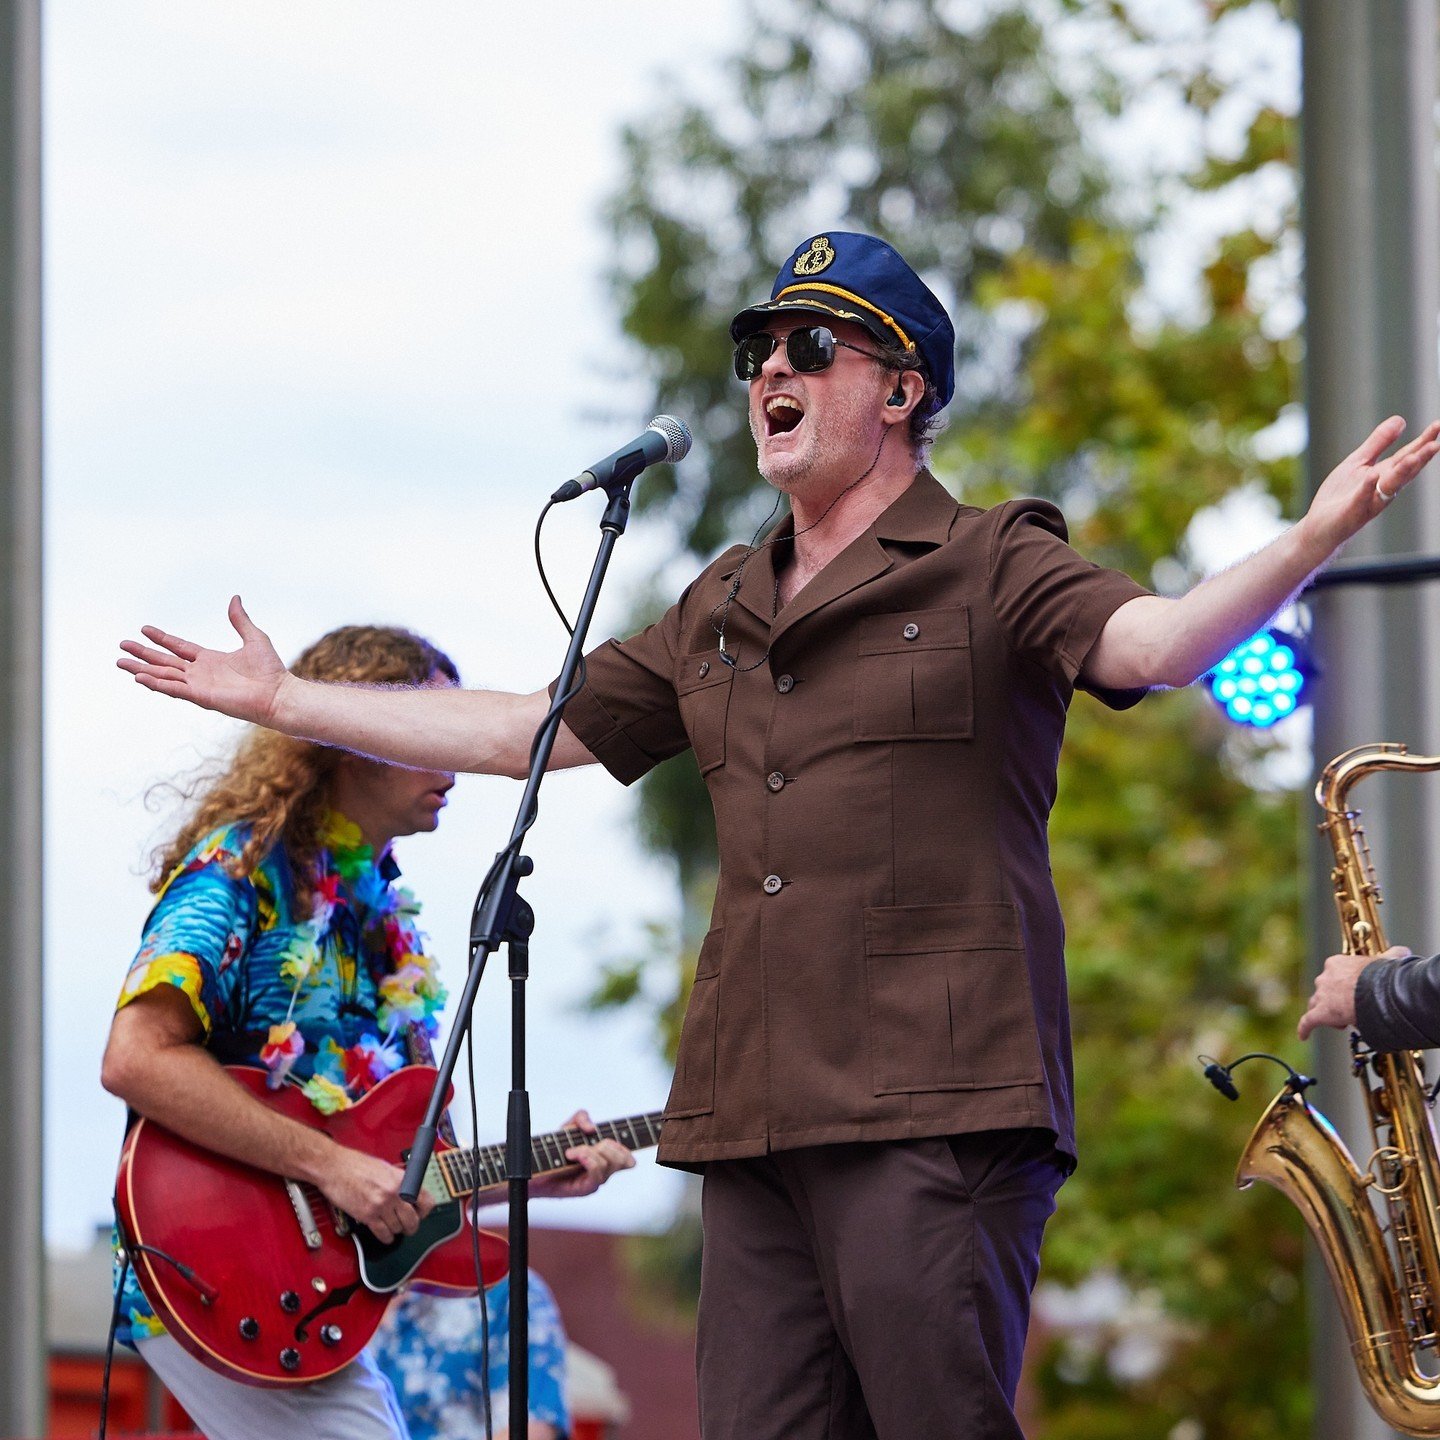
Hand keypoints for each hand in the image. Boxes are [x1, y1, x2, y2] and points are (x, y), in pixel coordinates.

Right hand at [117, 596, 291, 725]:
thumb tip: (235, 598)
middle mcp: (201, 673)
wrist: (278, 694)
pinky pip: (174, 689)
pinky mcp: (201, 697)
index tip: (144, 629)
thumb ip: (240, 620)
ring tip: (120, 663)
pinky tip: (139, 677)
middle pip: (165, 661)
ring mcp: (199, 686)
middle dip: (143, 654)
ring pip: (163, 676)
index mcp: (210, 660)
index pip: (179, 647)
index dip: (162, 639)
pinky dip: (156, 684)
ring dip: (141, 669)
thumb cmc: (270, 670)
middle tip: (122, 645)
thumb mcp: (254, 638)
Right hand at [316, 1144, 435, 1245]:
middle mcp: (394, 1193)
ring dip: (395, 1230)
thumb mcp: (386, 1168)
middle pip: (412, 1220)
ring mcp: (381, 1205)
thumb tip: (409, 1193)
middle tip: (407, 1227)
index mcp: (401, 1179)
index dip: (424, 1211)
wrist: (334, 1167)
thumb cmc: (356, 1164)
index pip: (426, 1201)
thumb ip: (399, 1181)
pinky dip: (386, 1237)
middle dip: (411, 1226)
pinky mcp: (367, 1215)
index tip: (420, 1214)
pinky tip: (385, 1235)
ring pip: (397, 1228)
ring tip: (391, 1227)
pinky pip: (383, 1233)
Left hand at [529, 1109, 635, 1199]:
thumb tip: (592, 1128)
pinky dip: (586, 1159)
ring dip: (590, 1152)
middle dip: (610, 1146)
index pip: (628, 1153)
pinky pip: (597, 1174)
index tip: (647, 1127)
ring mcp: (595, 1181)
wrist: (531, 1168)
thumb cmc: (552, 1149)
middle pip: (625, 1159)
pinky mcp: (585, 1189)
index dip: (638, 1143)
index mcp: (604, 1157)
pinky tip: (572, 1154)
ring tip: (571, 1151)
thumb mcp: (568, 1127)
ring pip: (609, 1165)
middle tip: (589, 1143)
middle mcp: (604, 1171)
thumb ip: (581, 1118)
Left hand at [1297, 944, 1408, 1040]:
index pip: (1336, 974)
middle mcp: (1325, 978)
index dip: (1345, 985)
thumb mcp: (1387, 962)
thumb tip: (1403, 951)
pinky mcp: (1320, 1013)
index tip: (1357, 993)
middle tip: (1353, 1008)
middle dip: (1336, 1000)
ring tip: (1343, 1022)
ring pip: (1316, 1004)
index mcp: (1337, 964)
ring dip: (1326, 1013)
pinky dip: (1305, 1028)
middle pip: (1325, 990)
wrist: (1377, 992)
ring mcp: (1321, 995)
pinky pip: (1308, 1022)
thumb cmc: (1383, 977)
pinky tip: (1303, 1036)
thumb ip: (1392, 956)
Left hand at [1300, 417, 1439, 554]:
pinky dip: (1367, 487)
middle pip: (1405, 471)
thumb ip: (1379, 443)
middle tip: (1436, 444)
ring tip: (1414, 457)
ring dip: (1403, 472)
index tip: (1438, 425)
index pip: (1408, 455)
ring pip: (1390, 486)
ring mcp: (1370, 501)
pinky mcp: (1353, 511)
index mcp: (1385, 474)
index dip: (1423, 441)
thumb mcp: (1359, 462)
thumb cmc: (1340, 495)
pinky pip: (1362, 498)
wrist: (1319, 526)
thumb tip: (1401, 419)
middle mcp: (1383, 488)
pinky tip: (1373, 475)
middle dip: (1421, 458)